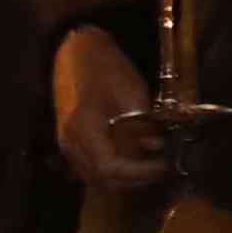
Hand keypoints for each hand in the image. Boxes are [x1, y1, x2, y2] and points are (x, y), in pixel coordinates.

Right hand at [55, 24, 175, 192]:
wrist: (79, 52)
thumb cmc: (106, 68)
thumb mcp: (132, 96)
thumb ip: (141, 128)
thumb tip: (155, 151)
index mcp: (82, 129)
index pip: (110, 169)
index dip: (140, 173)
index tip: (164, 166)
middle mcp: (69, 143)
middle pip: (101, 180)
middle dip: (134, 180)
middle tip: (160, 168)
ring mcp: (67, 145)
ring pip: (96, 178)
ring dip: (124, 178)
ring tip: (149, 166)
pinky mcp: (70, 143)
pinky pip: (91, 168)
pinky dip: (113, 170)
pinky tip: (132, 158)